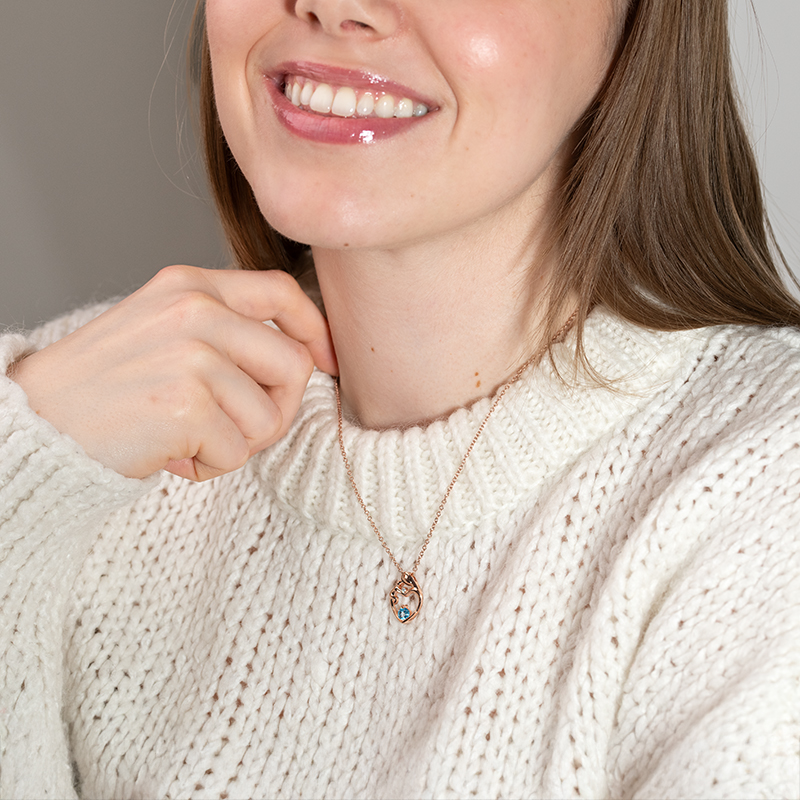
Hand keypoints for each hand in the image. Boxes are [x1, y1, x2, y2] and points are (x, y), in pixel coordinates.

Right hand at [10, 265, 336, 480]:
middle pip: (293, 364)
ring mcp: (192, 356)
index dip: (313, 328)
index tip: (325, 359)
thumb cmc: (103, 387)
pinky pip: (238, 453)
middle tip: (236, 428)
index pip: (279, 291)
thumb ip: (221, 330)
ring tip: (187, 438)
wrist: (37, 423)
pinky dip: (210, 467)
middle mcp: (195, 311)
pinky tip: (171, 455)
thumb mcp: (159, 329)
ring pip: (268, 417)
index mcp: (190, 286)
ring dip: (236, 443)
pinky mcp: (186, 405)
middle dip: (277, 408)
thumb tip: (297, 357)